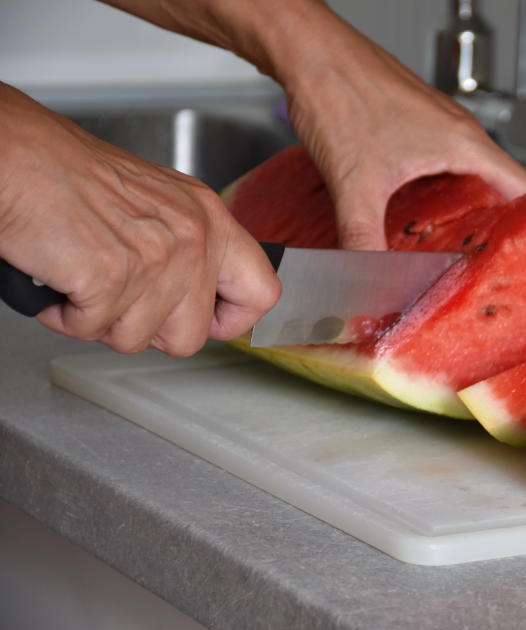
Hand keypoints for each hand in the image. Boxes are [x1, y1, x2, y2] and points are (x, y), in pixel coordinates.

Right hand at [0, 85, 279, 355]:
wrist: (14, 155)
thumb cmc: (70, 176)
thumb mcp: (158, 204)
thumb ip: (190, 250)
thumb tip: (202, 299)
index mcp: (210, 218)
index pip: (262, 293)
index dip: (231, 321)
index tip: (206, 320)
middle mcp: (193, 237)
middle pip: (192, 335)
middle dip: (148, 329)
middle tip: (118, 297)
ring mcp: (156, 257)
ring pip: (137, 339)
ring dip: (100, 319)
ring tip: (82, 276)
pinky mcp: (111, 276)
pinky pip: (92, 329)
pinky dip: (66, 315)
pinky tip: (60, 279)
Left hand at [97, 0, 525, 250]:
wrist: (311, 52)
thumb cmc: (340, 90)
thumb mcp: (356, 183)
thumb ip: (362, 239)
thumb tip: (366, 280)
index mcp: (465, 144)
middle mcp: (460, 135)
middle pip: (505, 190)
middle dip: (507, 231)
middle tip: (505, 268)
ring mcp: (440, 130)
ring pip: (474, 180)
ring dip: (475, 215)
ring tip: (471, 253)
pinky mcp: (418, 129)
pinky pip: (448, 171)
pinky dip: (447, 199)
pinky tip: (427, 221)